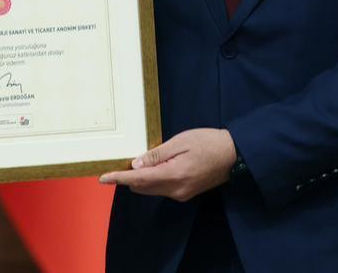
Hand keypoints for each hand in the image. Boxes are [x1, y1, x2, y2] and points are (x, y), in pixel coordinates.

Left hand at [98, 128, 236, 200]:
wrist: (234, 155)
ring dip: (141, 179)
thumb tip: (135, 165)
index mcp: (173, 176)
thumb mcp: (180, 142)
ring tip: (136, 161)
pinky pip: (162, 188)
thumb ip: (157, 155)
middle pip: (143, 188)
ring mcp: (182, 194)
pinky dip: (153, 180)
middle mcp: (176, 190)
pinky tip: (153, 167)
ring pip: (152, 189)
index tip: (103, 178)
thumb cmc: (207, 143)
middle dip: (128, 178)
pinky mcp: (186, 193)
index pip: (139, 180)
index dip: (119, 179)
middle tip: (118, 163)